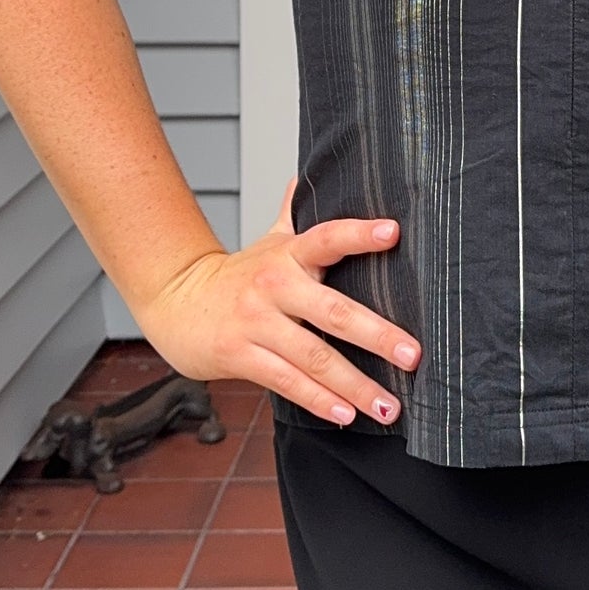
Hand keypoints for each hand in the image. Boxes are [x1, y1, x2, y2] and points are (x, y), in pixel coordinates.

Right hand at [141, 179, 420, 426]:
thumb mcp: (269, 240)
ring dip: (355, 385)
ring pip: (314, 357)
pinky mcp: (240, 356)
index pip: (327, 237)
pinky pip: (287, 382)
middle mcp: (274, 286)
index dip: (359, 233)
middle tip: (413, 355)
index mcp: (287, 255)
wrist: (174, 301)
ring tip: (390, 407)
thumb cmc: (237, 275)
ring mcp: (256, 323)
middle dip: (377, 335)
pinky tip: (346, 415)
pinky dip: (319, 400)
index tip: (394, 232)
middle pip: (333, 311)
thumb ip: (296, 211)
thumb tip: (314, 173)